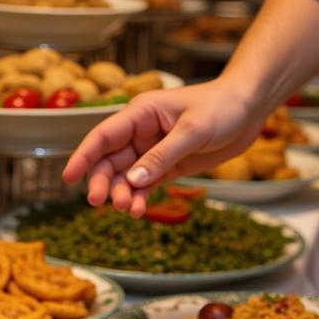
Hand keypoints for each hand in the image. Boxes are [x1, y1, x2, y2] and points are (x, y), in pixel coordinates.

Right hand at [62, 78, 264, 216]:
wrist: (249, 108)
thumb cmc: (222, 107)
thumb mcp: (193, 130)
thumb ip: (162, 156)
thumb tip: (133, 181)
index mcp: (140, 114)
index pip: (103, 136)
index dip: (84, 156)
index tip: (69, 178)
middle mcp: (141, 133)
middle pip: (109, 160)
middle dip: (102, 182)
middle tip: (99, 202)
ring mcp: (152, 151)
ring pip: (125, 177)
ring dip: (122, 194)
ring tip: (129, 210)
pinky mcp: (167, 166)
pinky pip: (145, 185)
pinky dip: (139, 198)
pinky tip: (138, 211)